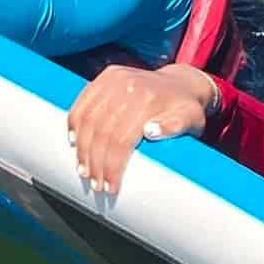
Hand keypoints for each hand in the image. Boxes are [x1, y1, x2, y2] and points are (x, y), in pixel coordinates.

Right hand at [66, 63, 217, 198]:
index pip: (122, 139)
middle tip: (95, 184)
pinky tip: (72, 140)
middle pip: (102, 131)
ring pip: (88, 118)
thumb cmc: (185, 109)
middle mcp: (129, 86)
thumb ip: (176, 126)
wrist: (181, 82)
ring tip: (83, 170)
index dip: (112, 166)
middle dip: (95, 162)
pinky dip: (74, 121)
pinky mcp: (107, 75)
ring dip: (82, 148)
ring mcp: (116, 78)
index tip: (110, 188)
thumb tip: (151, 132)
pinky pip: (83, 100)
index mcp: (149, 99)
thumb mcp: (191, 119)